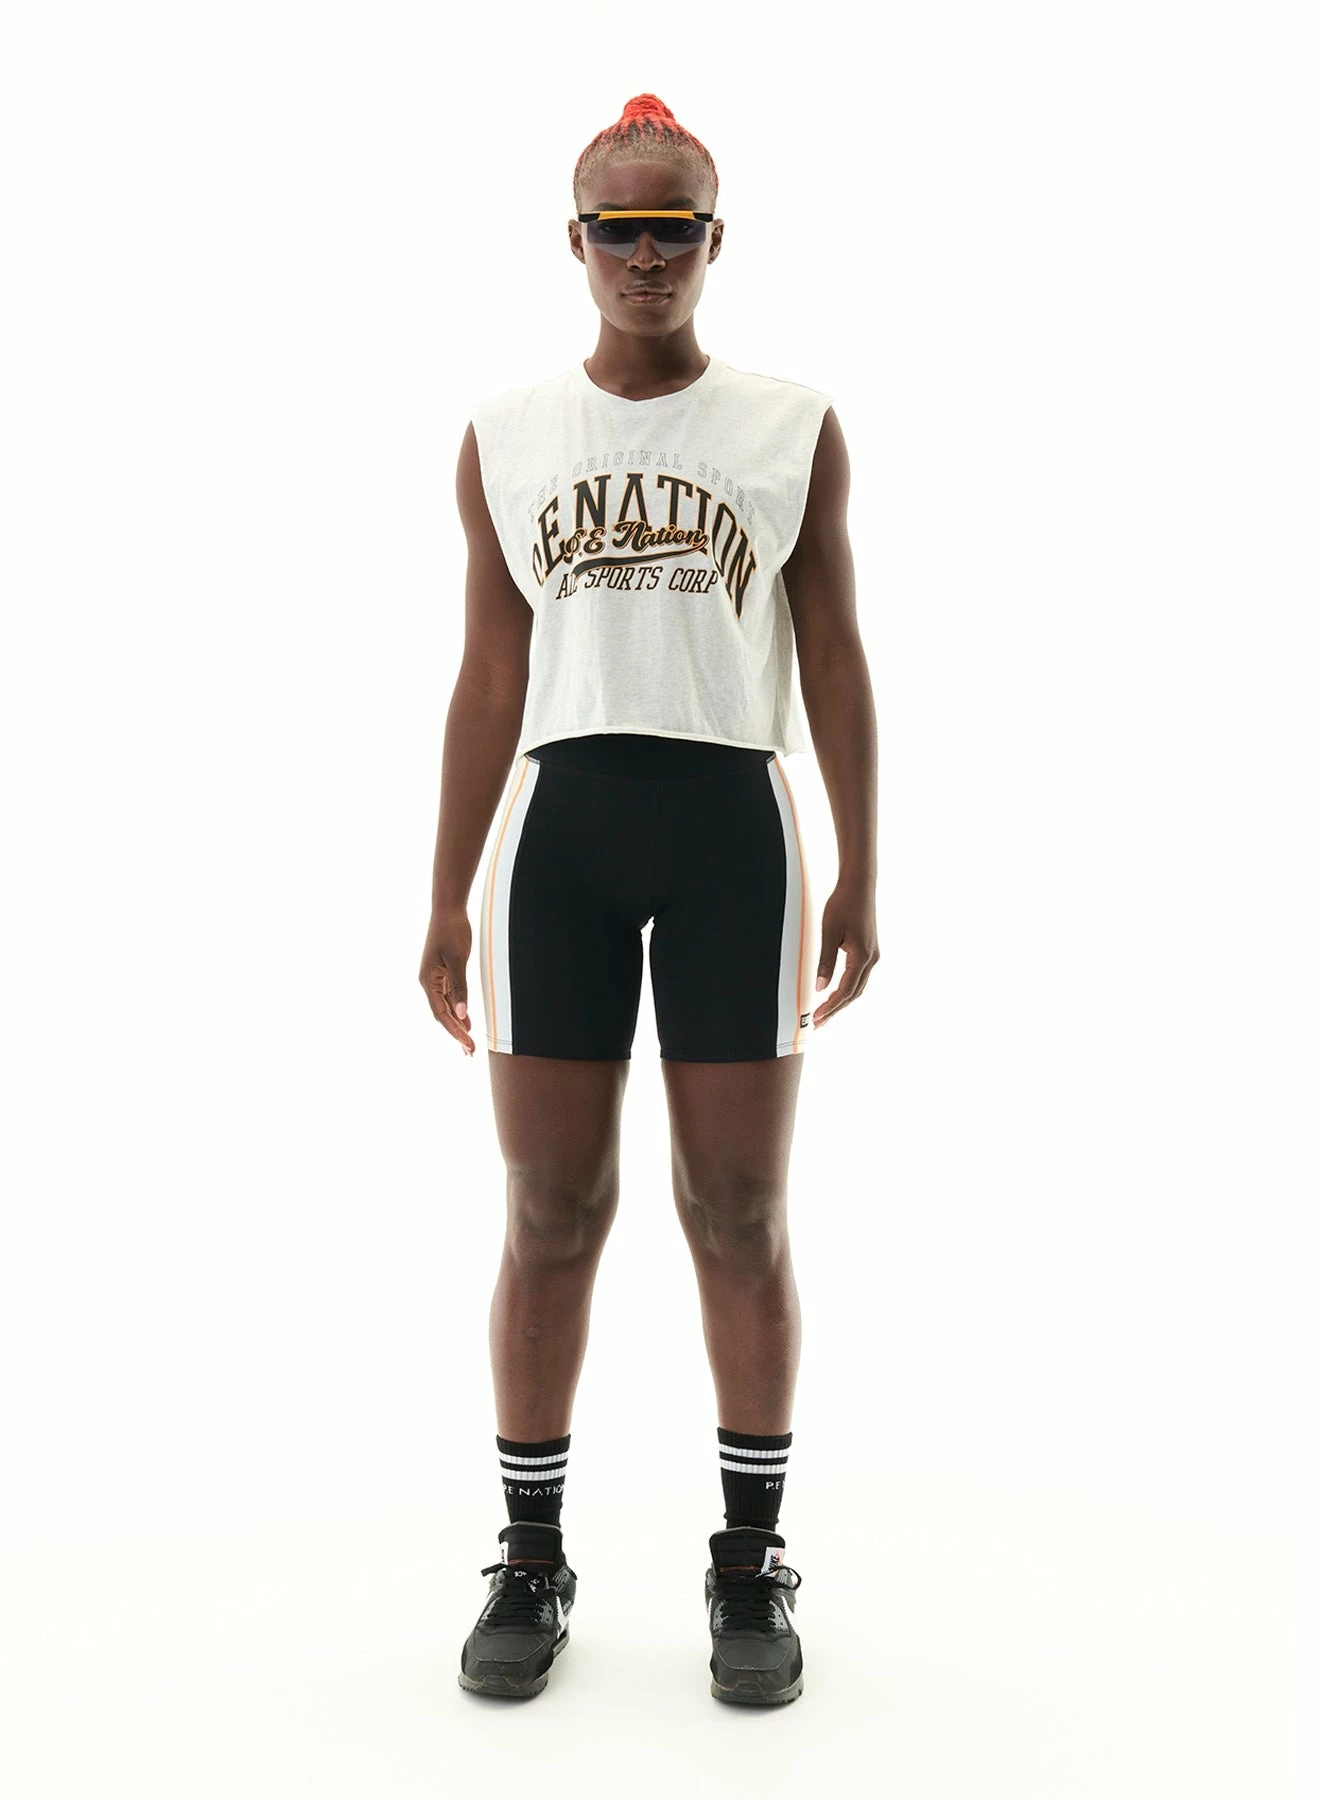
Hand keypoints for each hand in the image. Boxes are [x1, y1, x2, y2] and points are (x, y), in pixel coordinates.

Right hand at [419, 903, 475, 1056]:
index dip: (454, 1032)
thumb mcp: (458, 960)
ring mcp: (435, 976)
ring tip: (468, 1041)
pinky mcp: (442, 971)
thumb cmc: (452, 931)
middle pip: (442, 1014)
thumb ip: (459, 987)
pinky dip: (458, 1008)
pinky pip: (449, 995)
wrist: (448, 909)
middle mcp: (428, 981)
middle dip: (456, 1033)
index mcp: (428, 981)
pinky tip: (466, 1018)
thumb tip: (461, 1013)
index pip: (441, 1014)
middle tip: (470, 1051)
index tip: (467, 1045)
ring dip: (457, 1023)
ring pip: (446, 1006)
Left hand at [813, 882, 879, 1029]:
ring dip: (842, 1002)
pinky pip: (859, 977)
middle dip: (836, 1010)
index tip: (817, 1018)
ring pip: (858, 987)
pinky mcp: (870, 951)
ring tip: (825, 1014)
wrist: (859, 886)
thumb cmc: (842, 905)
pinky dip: (848, 989)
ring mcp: (873, 955)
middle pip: (854, 993)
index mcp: (861, 956)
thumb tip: (820, 987)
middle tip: (818, 1023)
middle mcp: (871, 959)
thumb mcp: (828, 932)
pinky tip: (836, 994)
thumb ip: (825, 961)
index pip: (845, 990)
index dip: (831, 1007)